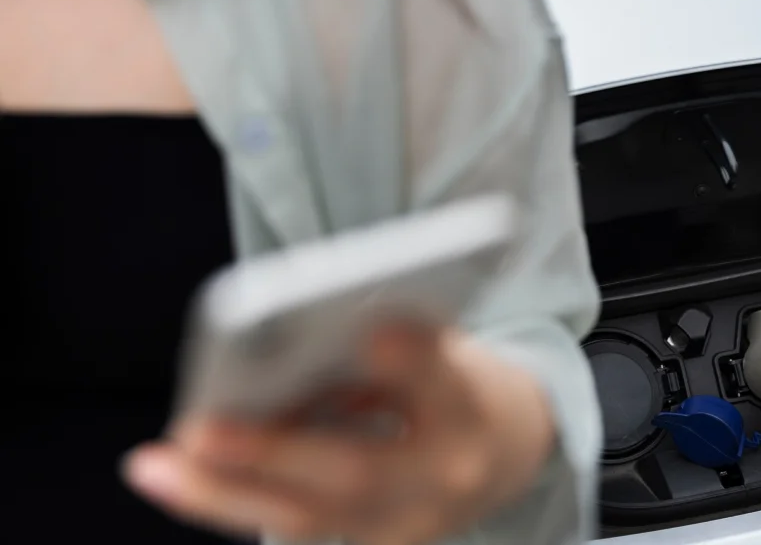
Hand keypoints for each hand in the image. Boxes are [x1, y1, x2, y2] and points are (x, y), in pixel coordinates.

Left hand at [123, 325, 554, 544]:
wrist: (508, 452)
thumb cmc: (457, 382)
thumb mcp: (441, 347)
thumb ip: (382, 349)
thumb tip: (283, 355)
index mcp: (473, 410)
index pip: (443, 383)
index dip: (411, 362)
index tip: (378, 331)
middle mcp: (446, 479)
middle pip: (356, 473)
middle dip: (272, 453)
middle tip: (198, 429)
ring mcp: (412, 525)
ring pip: (310, 518)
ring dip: (224, 494)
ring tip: (156, 467)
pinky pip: (302, 525)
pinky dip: (241, 499)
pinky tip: (187, 479)